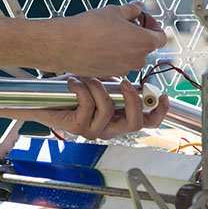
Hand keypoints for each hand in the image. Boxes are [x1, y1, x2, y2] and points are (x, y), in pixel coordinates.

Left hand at [27, 75, 168, 140]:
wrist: (44, 98)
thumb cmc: (74, 90)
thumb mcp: (102, 84)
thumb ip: (117, 86)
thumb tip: (131, 79)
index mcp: (119, 118)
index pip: (147, 122)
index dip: (159, 112)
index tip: (163, 96)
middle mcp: (110, 128)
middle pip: (135, 123)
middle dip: (132, 100)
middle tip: (124, 82)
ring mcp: (95, 131)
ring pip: (108, 109)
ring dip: (98, 87)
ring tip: (87, 77)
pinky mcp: (78, 128)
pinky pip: (88, 106)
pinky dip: (81, 89)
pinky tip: (73, 82)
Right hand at [54, 1, 166, 76]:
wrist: (66, 45)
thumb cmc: (89, 28)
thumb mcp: (114, 11)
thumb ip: (131, 10)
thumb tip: (137, 7)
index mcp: (143, 42)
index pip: (161, 37)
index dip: (154, 26)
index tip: (144, 19)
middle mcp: (137, 59)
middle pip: (147, 46)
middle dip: (139, 33)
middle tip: (127, 22)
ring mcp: (124, 69)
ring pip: (132, 55)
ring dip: (128, 44)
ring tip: (112, 32)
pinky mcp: (111, 74)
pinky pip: (120, 63)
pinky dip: (116, 54)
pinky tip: (103, 43)